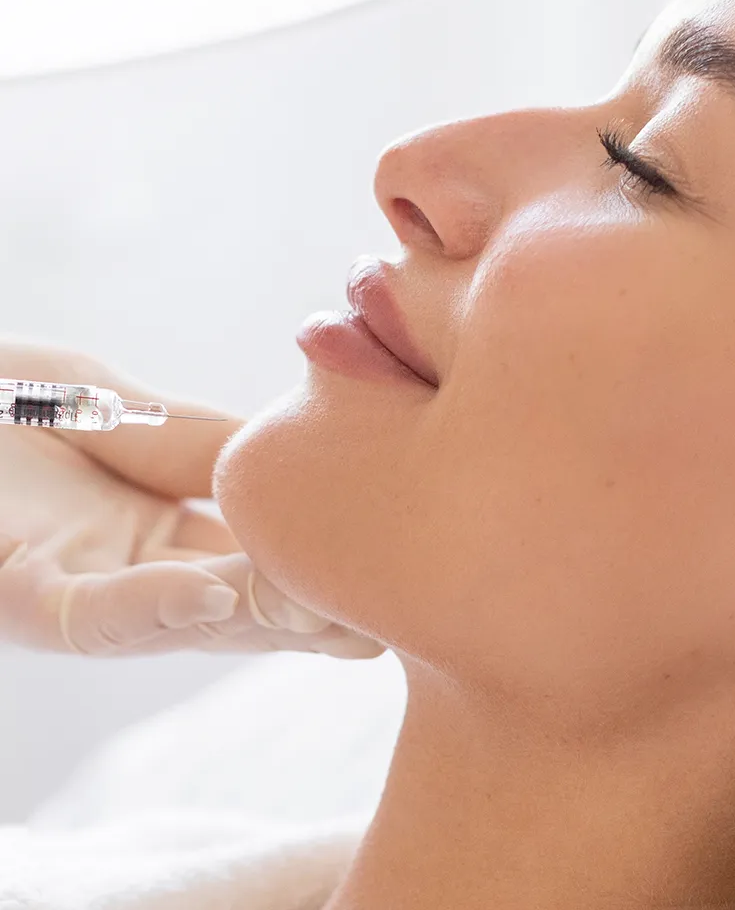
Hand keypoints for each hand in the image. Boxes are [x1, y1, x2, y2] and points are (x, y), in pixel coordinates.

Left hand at [0, 336, 384, 658]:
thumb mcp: (112, 399)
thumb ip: (201, 435)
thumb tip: (314, 448)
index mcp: (168, 531)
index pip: (272, 548)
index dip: (338, 553)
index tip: (412, 556)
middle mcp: (141, 577)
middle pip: (252, 600)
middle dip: (325, 605)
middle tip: (411, 615)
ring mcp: (88, 596)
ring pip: (196, 619)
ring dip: (268, 616)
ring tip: (343, 611)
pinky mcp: (26, 600)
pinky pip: (104, 613)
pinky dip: (161, 604)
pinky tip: (219, 587)